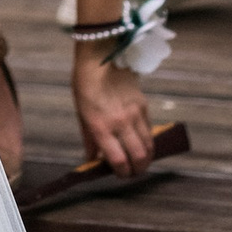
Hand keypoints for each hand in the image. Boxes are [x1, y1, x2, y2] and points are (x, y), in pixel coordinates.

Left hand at [74, 48, 154, 175]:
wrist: (102, 57)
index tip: (119, 174)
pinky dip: (147, 141)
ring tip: (139, 161)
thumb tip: (92, 159)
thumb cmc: (86, 84)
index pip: (118, 160)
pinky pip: (150, 130)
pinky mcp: (144, 105)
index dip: (121, 173)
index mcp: (101, 126)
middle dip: (137, 170)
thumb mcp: (82, 113)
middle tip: (132, 172)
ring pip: (149, 146)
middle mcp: (120, 123)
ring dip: (146, 158)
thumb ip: (89, 139)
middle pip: (139, 157)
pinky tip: (140, 142)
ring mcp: (135, 114)